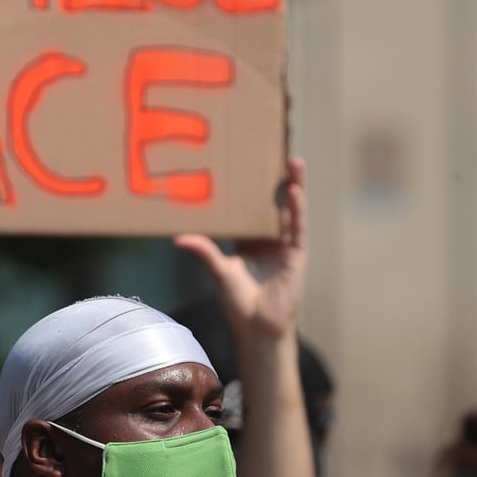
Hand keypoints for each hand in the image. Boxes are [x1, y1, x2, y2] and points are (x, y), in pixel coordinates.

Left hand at [172, 156, 306, 344]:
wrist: (258, 328)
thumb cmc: (237, 302)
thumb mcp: (219, 271)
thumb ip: (204, 251)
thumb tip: (179, 238)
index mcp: (248, 238)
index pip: (248, 206)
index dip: (248, 185)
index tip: (244, 160)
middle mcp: (268, 237)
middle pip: (272, 201)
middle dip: (274, 177)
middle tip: (272, 149)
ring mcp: (285, 244)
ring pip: (291, 208)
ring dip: (293, 184)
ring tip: (292, 160)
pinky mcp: (297, 254)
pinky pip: (298, 226)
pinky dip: (296, 209)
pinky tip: (294, 190)